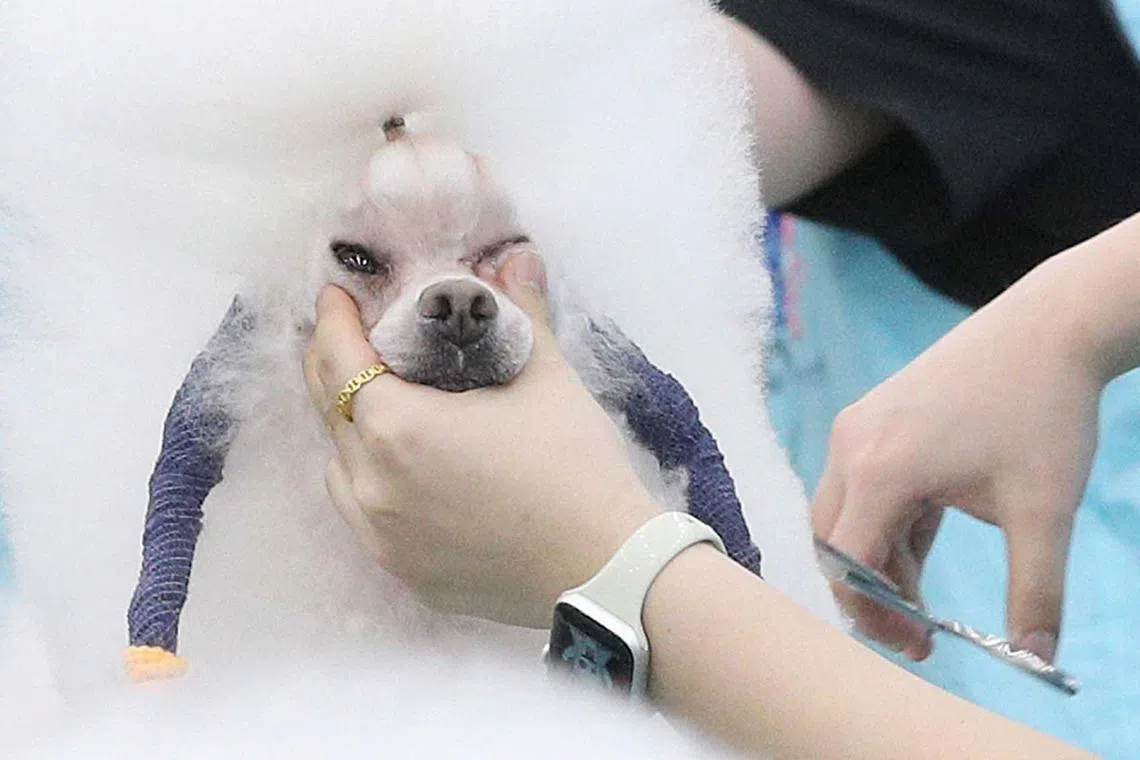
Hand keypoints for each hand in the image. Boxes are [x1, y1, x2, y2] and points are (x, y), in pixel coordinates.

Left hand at [303, 252, 659, 627]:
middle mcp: (374, 485)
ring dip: (351, 431)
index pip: (339, 360)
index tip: (335, 297)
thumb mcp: (548, 378)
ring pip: (340, 469)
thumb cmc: (577, 467)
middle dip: (334, 367)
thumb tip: (518, 257)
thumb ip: (520, 311)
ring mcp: (385, 537)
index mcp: (399, 428)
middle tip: (354, 339)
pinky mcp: (406, 572)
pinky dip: (372, 484)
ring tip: (385, 409)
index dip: (333, 321)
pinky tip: (409, 473)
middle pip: (329, 412)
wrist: (608, 570)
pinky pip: (366, 516)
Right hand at [812, 266, 1102, 661]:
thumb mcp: (1044, 510)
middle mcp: (852, 447)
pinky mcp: (873, 422)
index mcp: (880, 470)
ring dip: (878, 562)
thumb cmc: (1043, 409)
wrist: (1048, 326)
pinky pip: (863, 489)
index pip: (847, 563)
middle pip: (833, 542)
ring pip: (847, 517)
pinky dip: (886, 527)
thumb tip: (1038, 659)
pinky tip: (923, 548)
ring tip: (925, 600)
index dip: (873, 613)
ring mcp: (858, 430)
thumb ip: (1036, 592)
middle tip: (916, 634)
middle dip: (868, 595)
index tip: (917, 644)